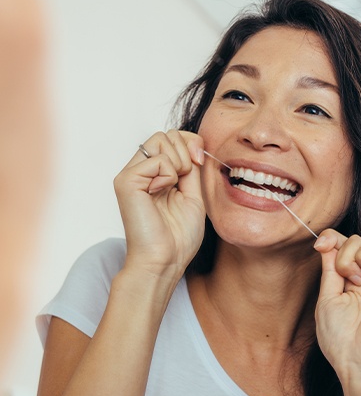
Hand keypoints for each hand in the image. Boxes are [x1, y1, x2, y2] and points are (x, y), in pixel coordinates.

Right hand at [113, 130, 205, 276]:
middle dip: (186, 151)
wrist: (165, 261)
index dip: (191, 142)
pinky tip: (160, 193)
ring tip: (173, 188)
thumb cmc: (178, 237)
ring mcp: (131, 175)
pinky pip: (157, 159)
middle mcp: (140, 171)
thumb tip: (194, 144)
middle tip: (185, 180)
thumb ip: (192, 168)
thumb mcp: (193, 195)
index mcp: (155, 175)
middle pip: (166, 134)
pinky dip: (168, 175)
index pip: (172, 138)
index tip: (200, 161)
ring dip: (178, 162)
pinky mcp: (126, 181)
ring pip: (160, 139)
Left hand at [313, 229, 360, 385]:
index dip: (332, 238)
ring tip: (358, 281)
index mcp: (354, 282)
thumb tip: (327, 242)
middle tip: (346, 280)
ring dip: (358, 255)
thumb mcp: (328, 298)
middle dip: (343, 252)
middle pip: (358, 239)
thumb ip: (331, 268)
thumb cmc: (342, 340)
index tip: (320, 245)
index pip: (345, 245)